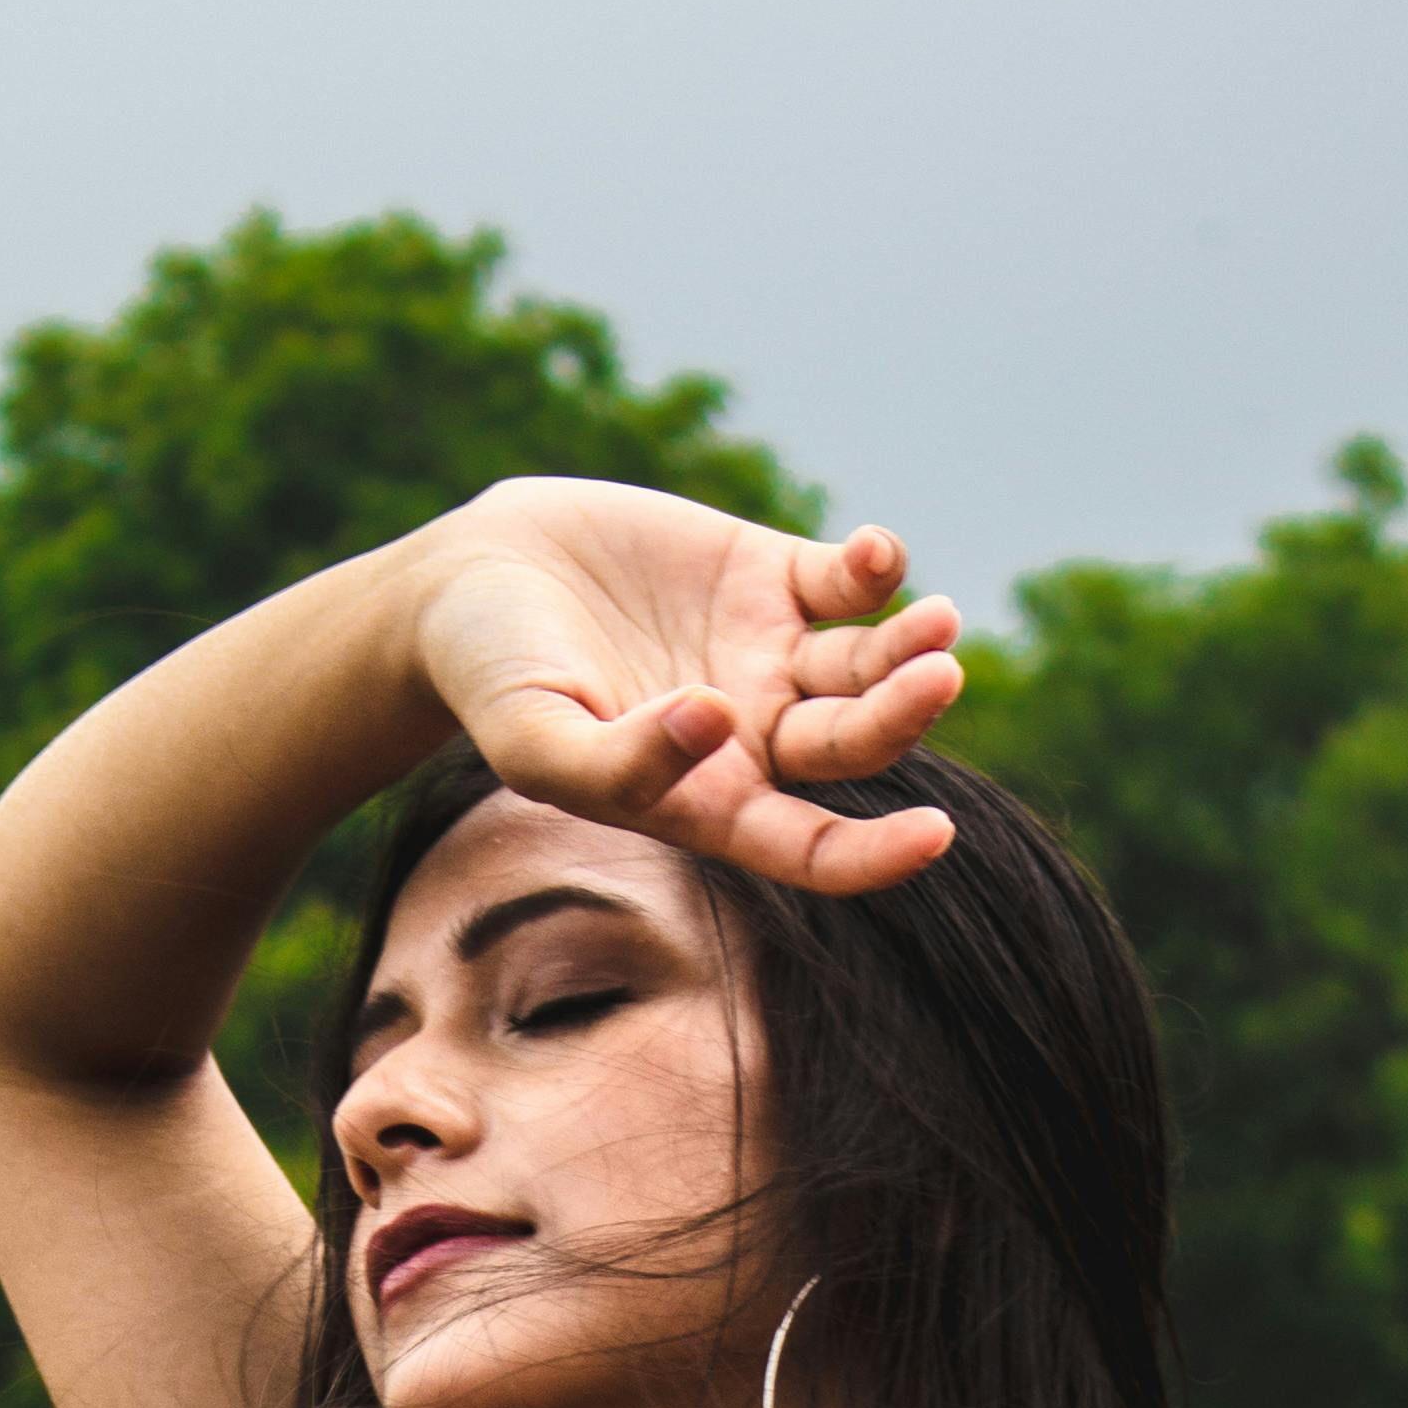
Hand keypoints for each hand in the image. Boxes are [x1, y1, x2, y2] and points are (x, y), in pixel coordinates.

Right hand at [409, 480, 965, 894]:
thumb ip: (618, 764)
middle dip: (902, 716)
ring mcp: (768, 654)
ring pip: (868, 663)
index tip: (934, 834)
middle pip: (855, 743)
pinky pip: (848, 580)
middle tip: (938, 674)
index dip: (877, 853)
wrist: (470, 583)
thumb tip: (715, 720)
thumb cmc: (493, 683)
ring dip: (910, 645)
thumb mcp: (534, 744)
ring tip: (937, 622)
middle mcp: (755, 737)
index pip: (813, 848)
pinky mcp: (767, 573)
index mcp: (711, 803)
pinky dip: (875, 567)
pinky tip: (877, 553)